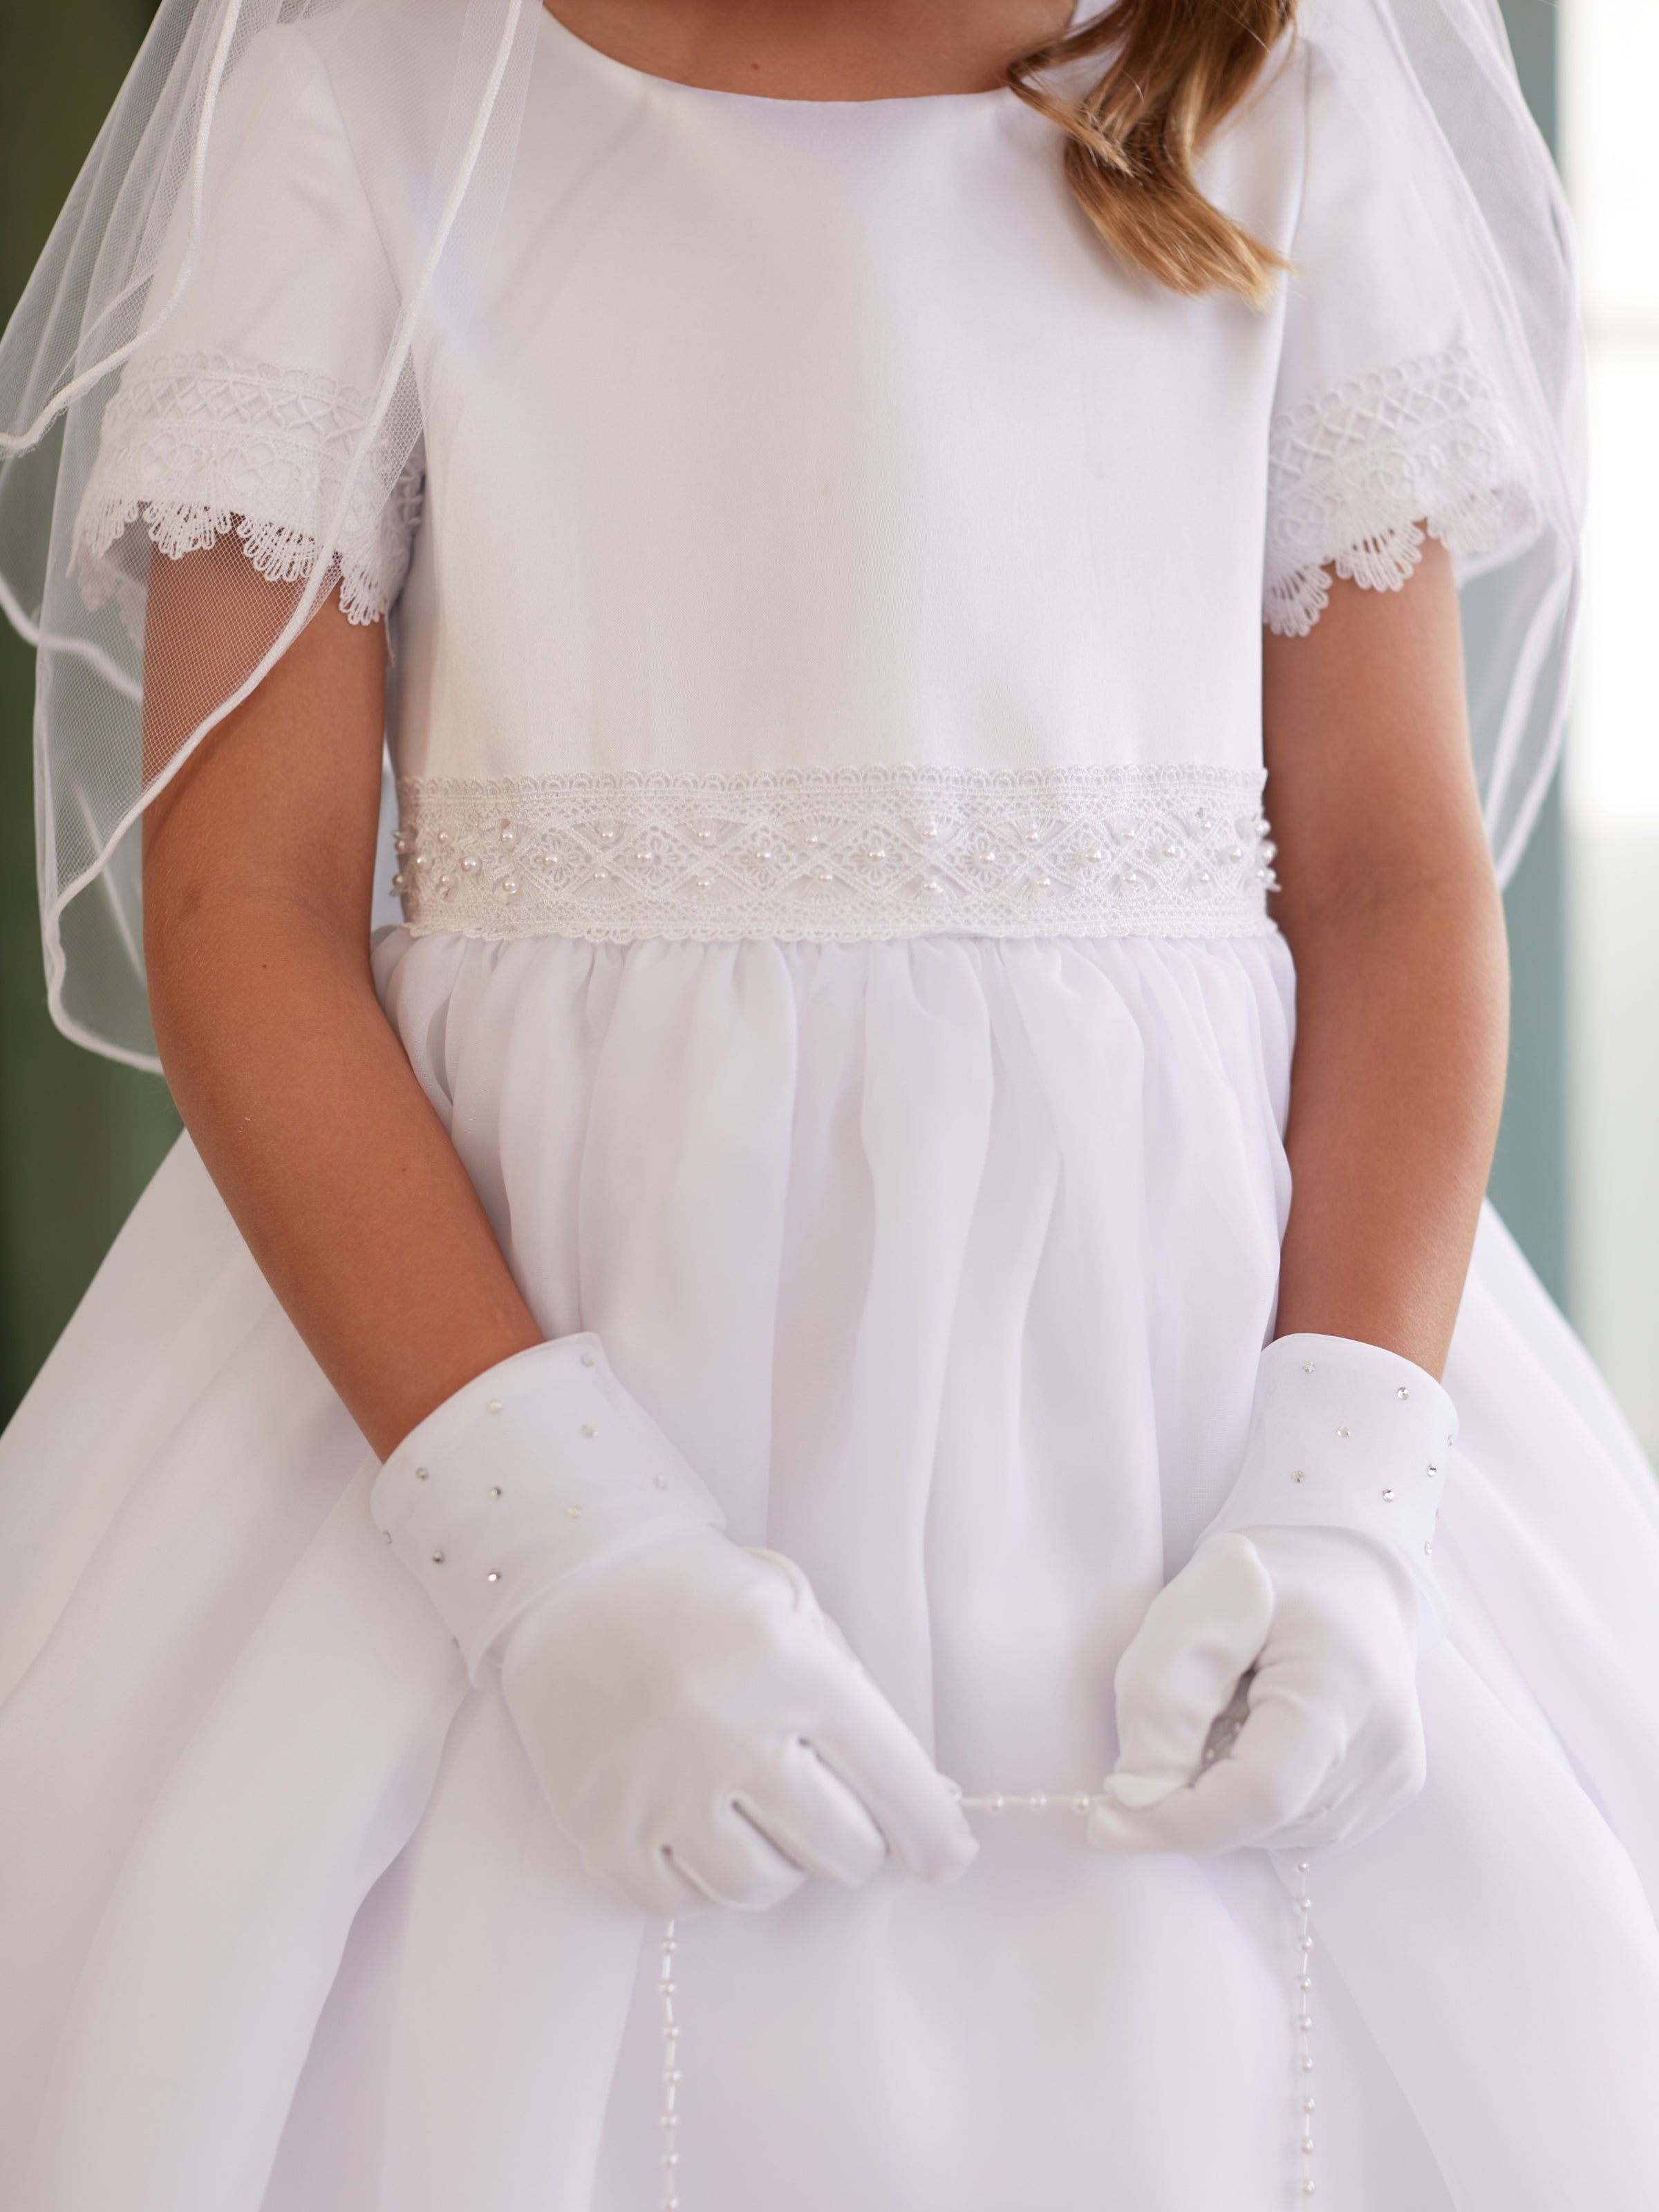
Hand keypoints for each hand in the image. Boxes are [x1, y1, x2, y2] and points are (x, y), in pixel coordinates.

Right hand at [503, 1533, 977, 1912]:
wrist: (570, 1577)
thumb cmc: (698, 1595)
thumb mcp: (791, 1615)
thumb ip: (851, 1699)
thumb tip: (928, 1800)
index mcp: (792, 1668)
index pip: (894, 1778)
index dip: (933, 1833)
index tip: (946, 1857)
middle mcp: (730, 1732)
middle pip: (840, 1849)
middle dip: (855, 1843)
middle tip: (836, 1818)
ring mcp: (661, 1787)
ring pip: (763, 1887)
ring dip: (780, 1866)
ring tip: (760, 1818)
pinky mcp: (602, 1827)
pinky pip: (681, 1903)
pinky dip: (704, 1881)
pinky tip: (701, 1834)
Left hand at [1085, 1332, 1453, 1857]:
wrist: (1339, 1571)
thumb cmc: (1258, 1582)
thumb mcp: (1193, 1605)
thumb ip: (1161, 1695)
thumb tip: (1138, 1794)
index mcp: (1342, 1684)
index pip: (1259, 1794)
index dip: (1176, 1822)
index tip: (1102, 1824)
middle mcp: (1385, 1743)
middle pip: (1259, 1818)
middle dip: (1193, 1793)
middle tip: (1181, 1719)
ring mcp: (1393, 1774)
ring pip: (1273, 1831)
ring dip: (1226, 1791)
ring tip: (1233, 1710)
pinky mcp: (1390, 1790)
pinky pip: (1297, 1826)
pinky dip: (1257, 1796)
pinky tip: (1260, 1734)